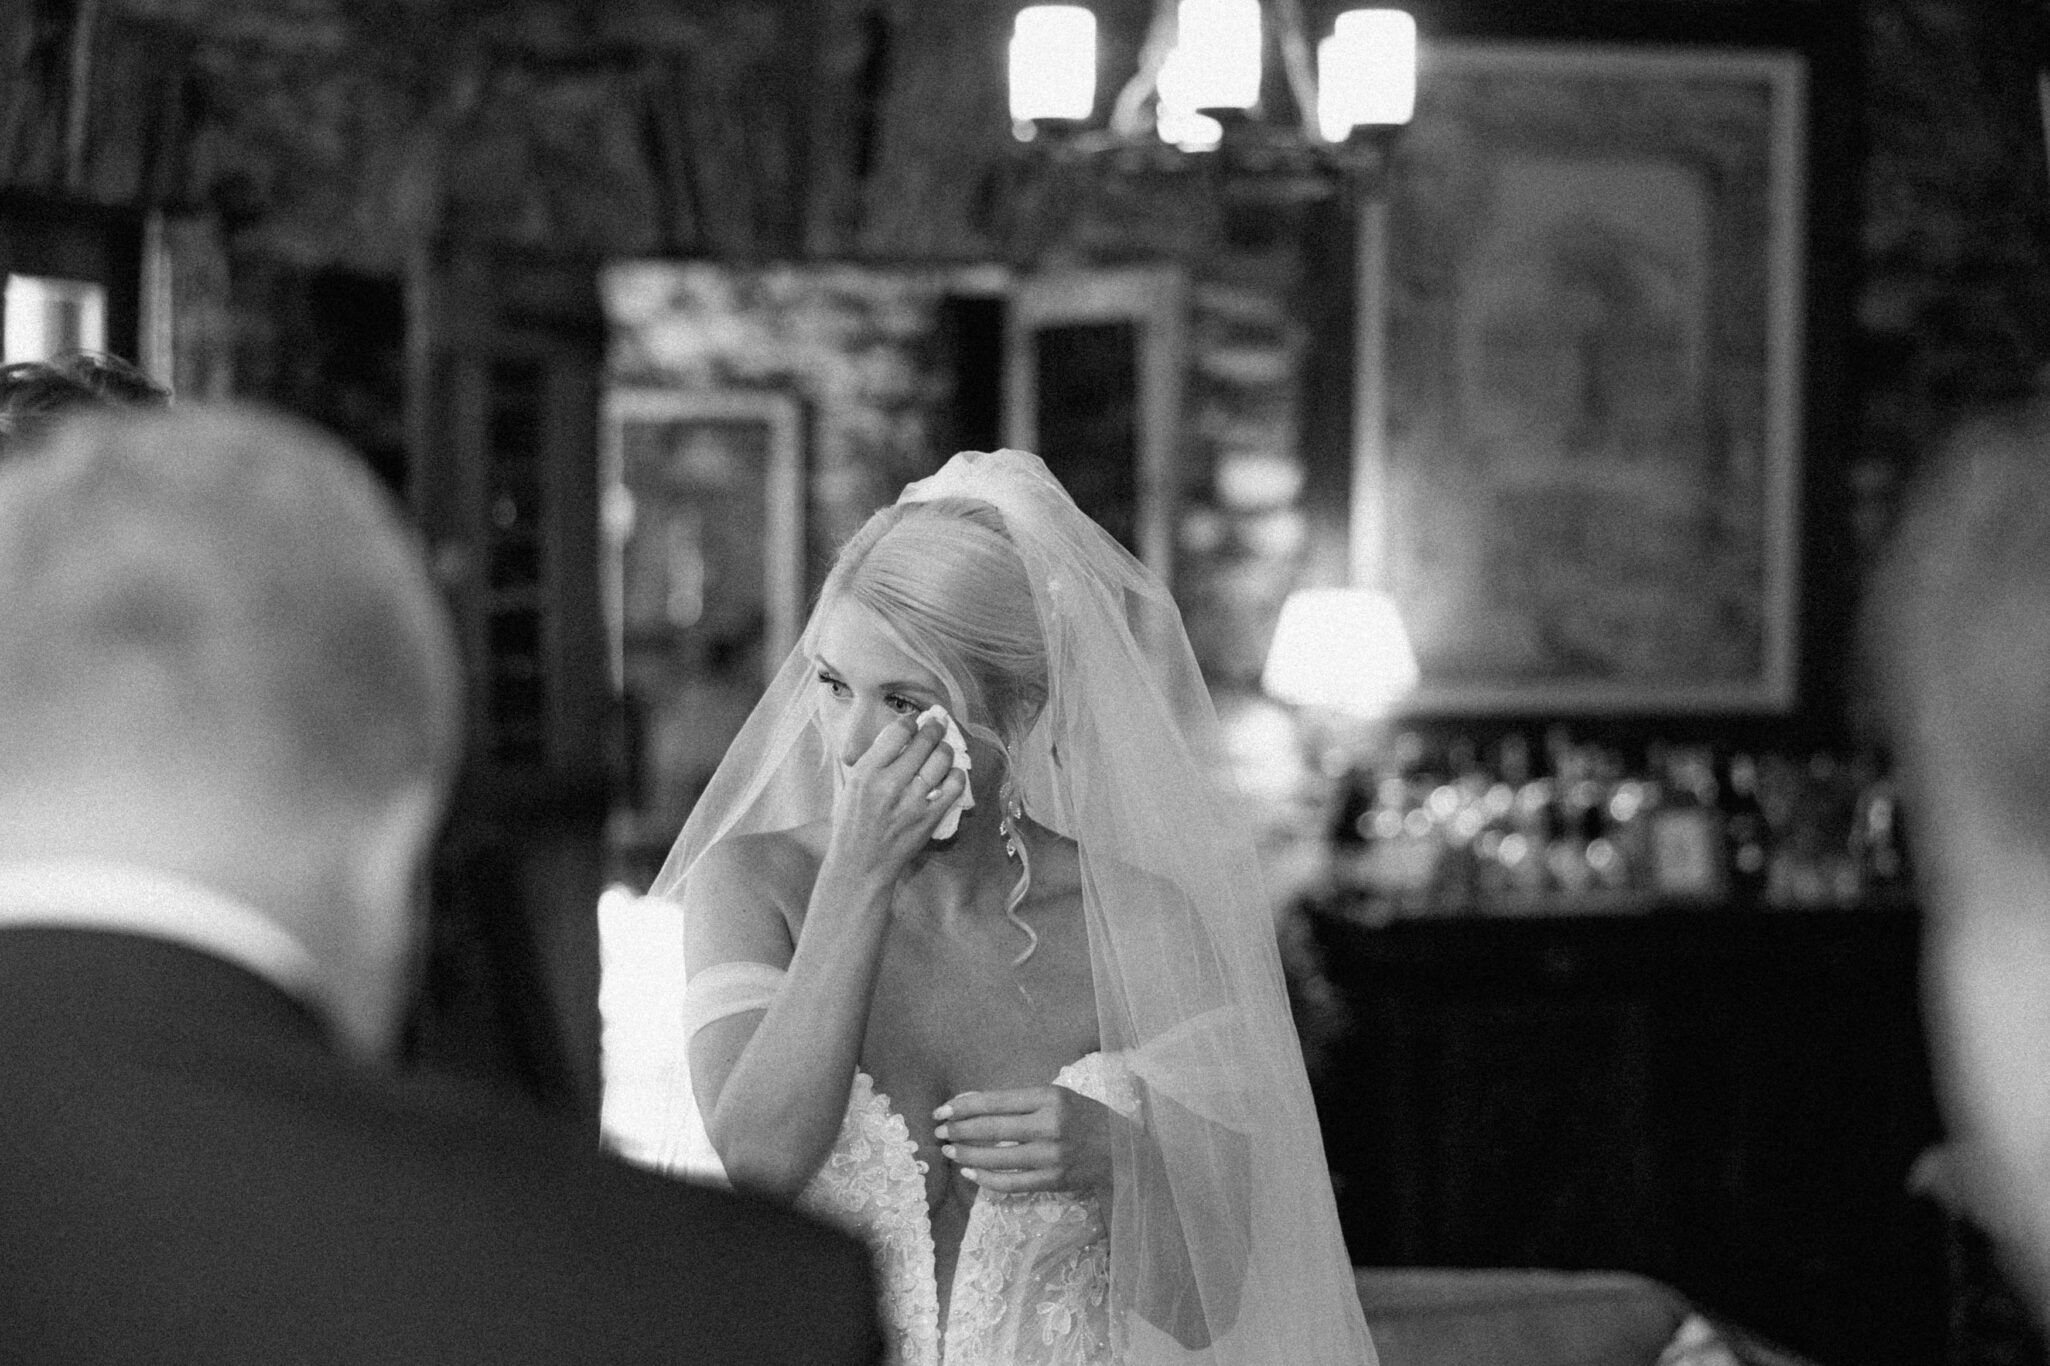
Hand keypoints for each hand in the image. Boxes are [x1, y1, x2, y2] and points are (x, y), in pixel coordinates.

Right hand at [828, 716, 965, 881]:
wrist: (861, 865)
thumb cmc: (852, 825)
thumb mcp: (852, 786)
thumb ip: (874, 760)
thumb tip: (900, 735)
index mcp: (866, 772)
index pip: (898, 731)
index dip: (911, 721)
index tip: (915, 721)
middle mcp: (890, 784)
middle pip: (925, 741)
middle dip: (934, 728)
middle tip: (937, 725)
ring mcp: (913, 802)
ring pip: (942, 760)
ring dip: (946, 750)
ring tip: (943, 749)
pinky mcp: (930, 818)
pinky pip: (954, 786)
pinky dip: (956, 775)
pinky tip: (952, 774)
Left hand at [933, 1086, 1111, 1194]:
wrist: (1122, 1151)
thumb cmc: (1085, 1117)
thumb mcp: (1057, 1096)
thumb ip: (1019, 1100)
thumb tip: (971, 1102)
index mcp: (1050, 1097)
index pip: (996, 1101)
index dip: (964, 1106)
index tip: (942, 1109)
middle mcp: (1049, 1125)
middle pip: (992, 1129)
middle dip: (959, 1130)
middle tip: (938, 1131)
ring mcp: (1051, 1156)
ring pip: (997, 1158)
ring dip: (967, 1154)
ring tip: (949, 1150)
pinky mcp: (1052, 1180)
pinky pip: (1011, 1183)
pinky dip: (986, 1178)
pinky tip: (970, 1171)